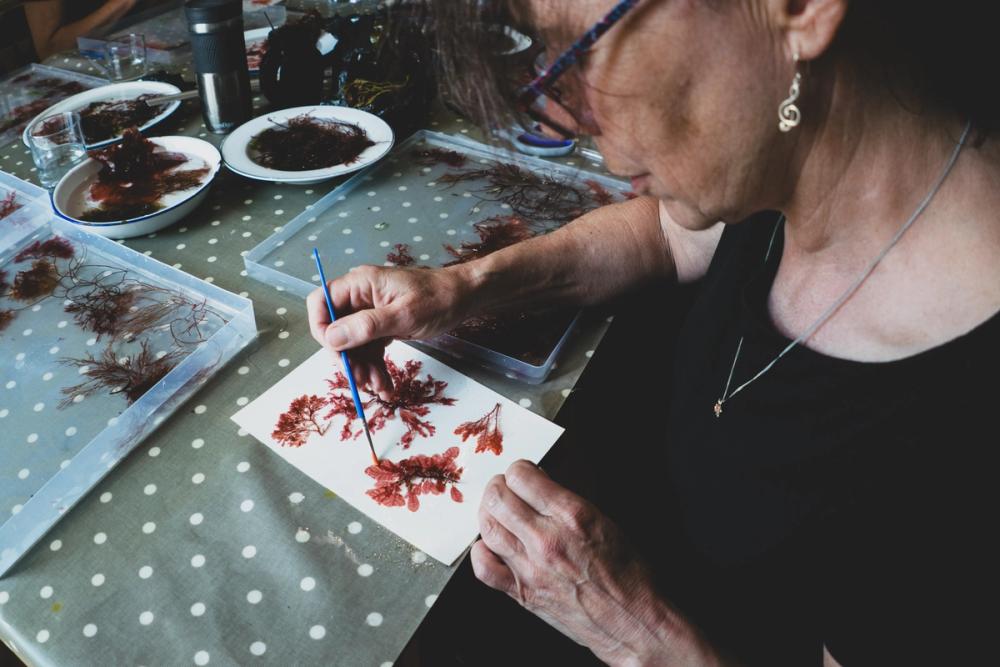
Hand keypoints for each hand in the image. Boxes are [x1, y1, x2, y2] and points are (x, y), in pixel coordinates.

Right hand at [306, 264, 475, 394]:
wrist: (466, 298)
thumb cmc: (438, 299)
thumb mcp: (403, 315)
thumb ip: (366, 326)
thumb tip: (331, 338)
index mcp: (360, 284)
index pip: (321, 302)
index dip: (320, 328)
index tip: (336, 354)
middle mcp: (360, 297)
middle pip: (335, 329)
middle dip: (347, 358)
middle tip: (360, 380)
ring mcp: (370, 313)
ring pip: (353, 346)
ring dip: (362, 369)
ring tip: (379, 388)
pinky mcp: (382, 326)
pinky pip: (370, 350)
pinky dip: (375, 368)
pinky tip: (385, 386)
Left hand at [474, 461, 719, 666]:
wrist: (632, 621)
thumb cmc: (627, 574)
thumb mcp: (604, 521)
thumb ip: (567, 500)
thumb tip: (540, 484)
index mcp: (572, 517)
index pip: (522, 477)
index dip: (519, 469)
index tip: (524, 473)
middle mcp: (547, 540)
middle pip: (498, 499)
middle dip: (498, 486)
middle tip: (505, 487)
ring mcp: (532, 568)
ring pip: (488, 528)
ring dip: (489, 512)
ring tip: (497, 510)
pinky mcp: (523, 593)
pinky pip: (485, 569)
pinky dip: (481, 552)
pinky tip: (490, 545)